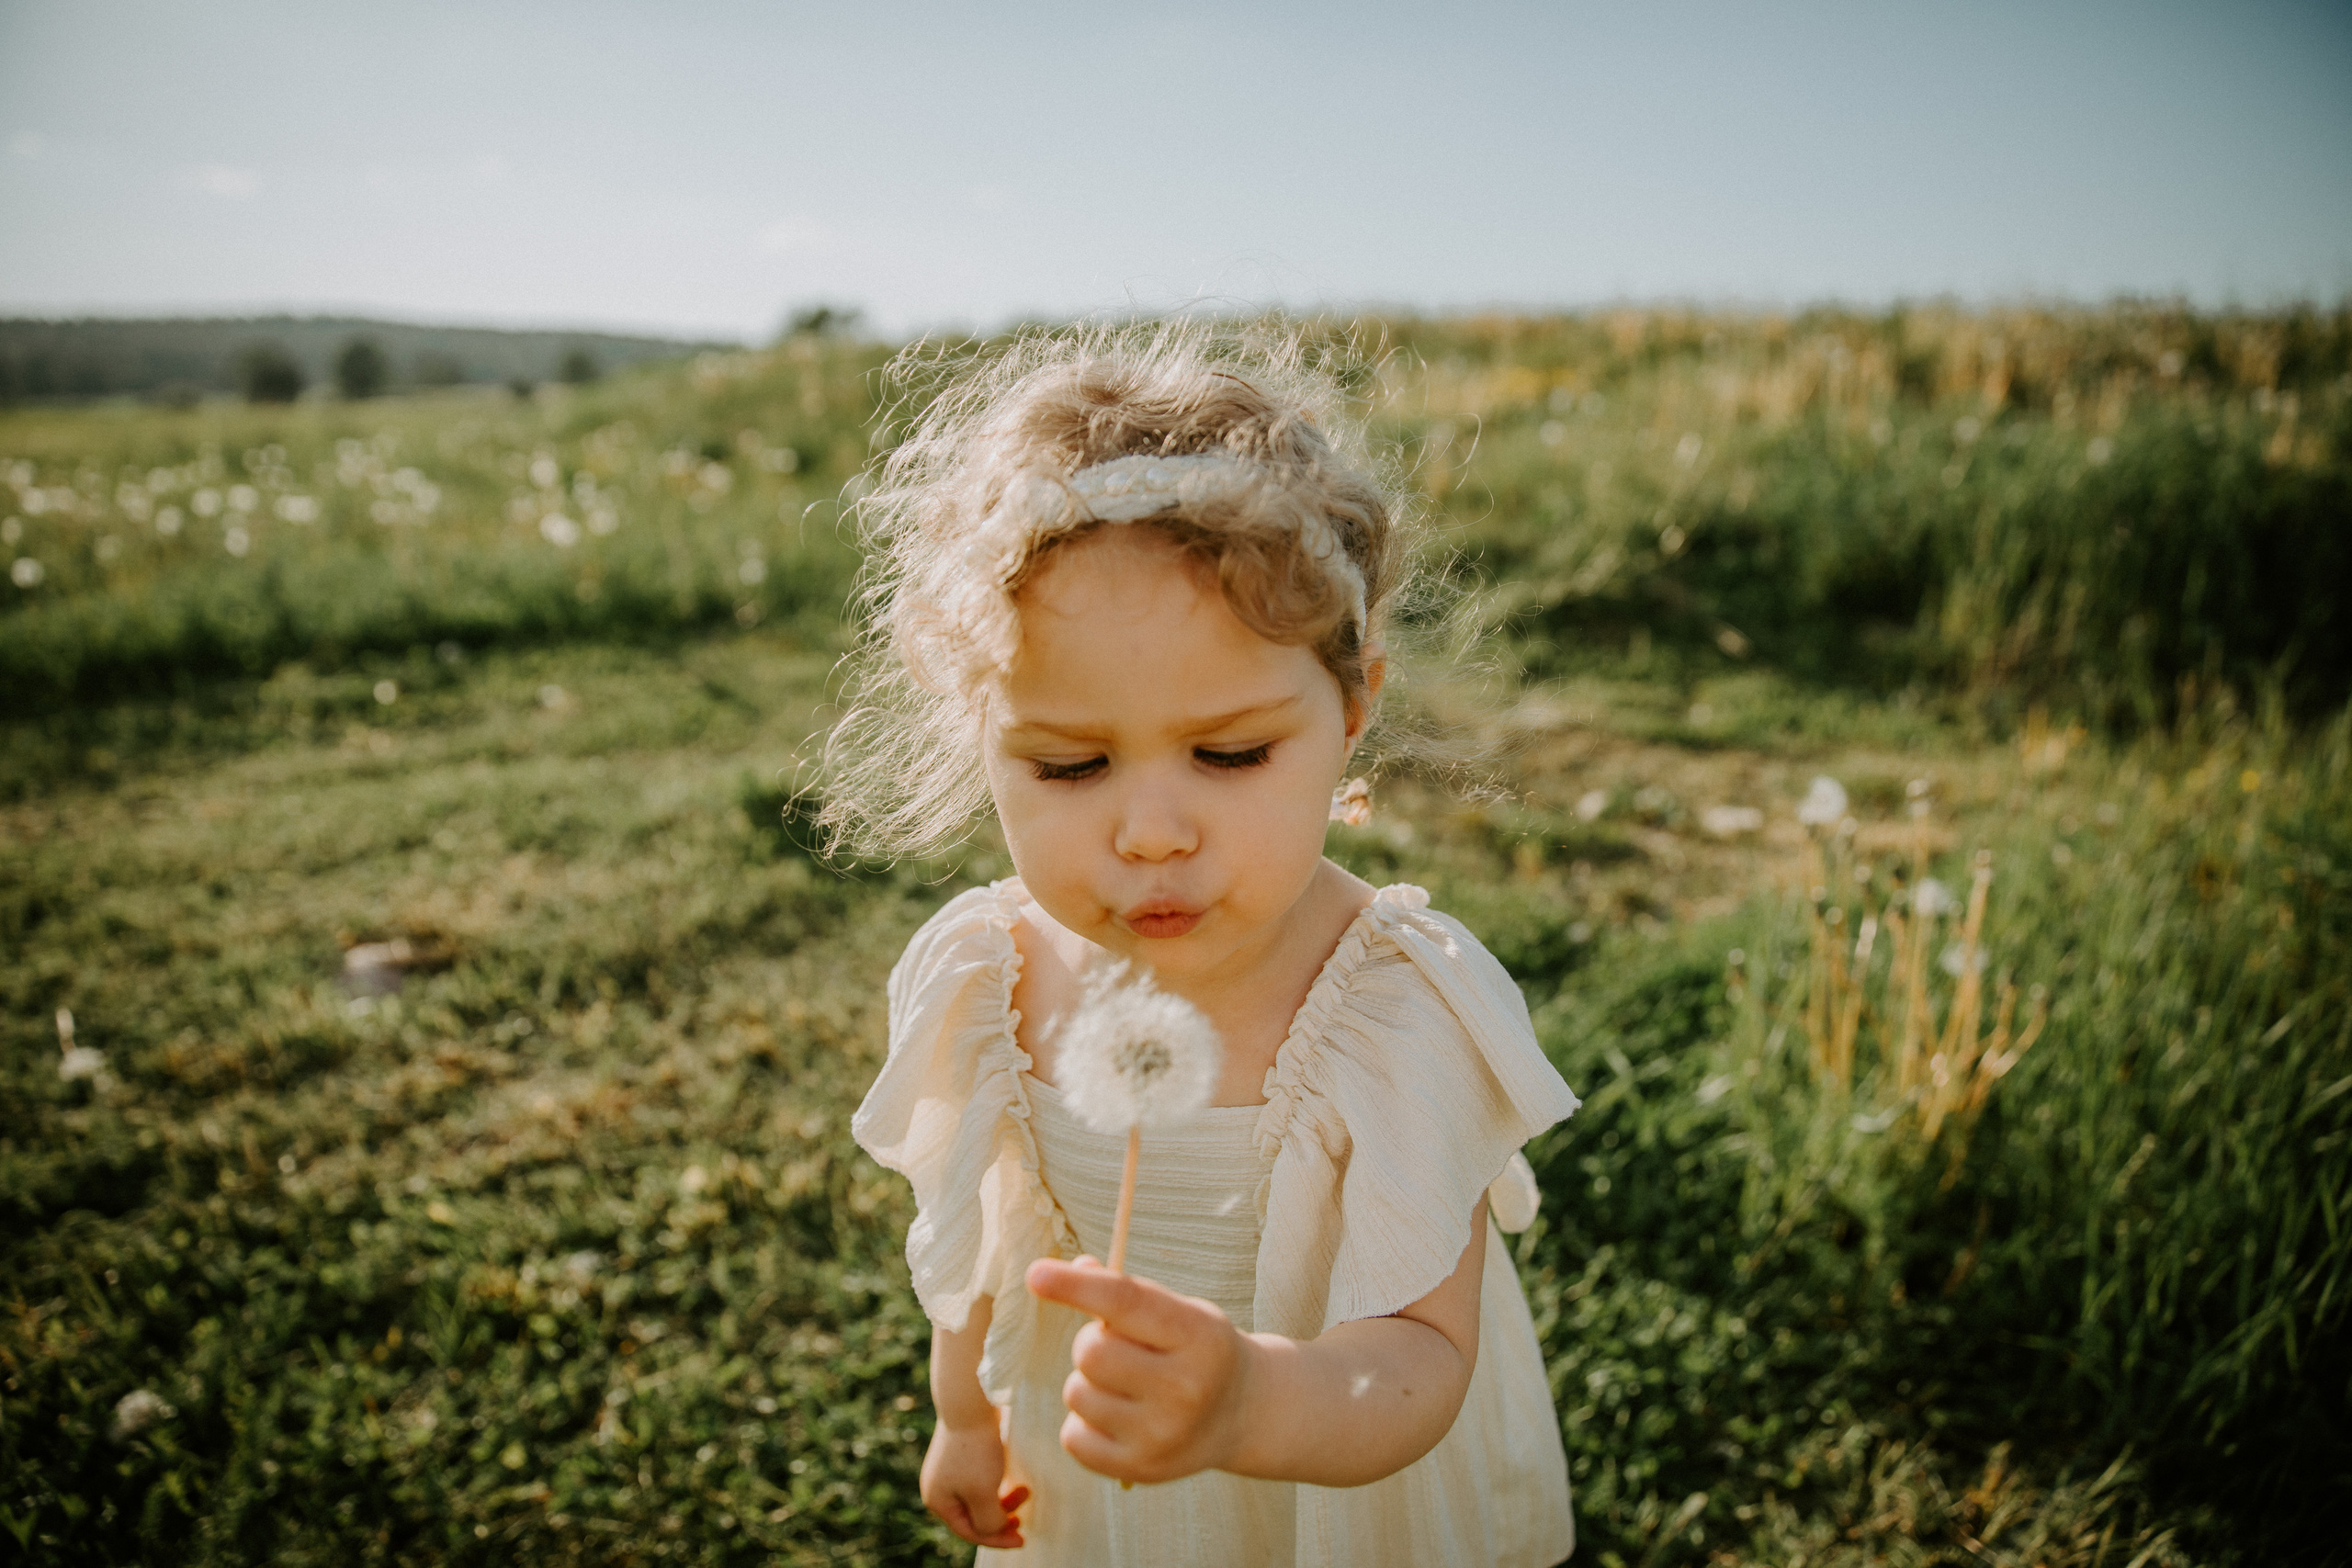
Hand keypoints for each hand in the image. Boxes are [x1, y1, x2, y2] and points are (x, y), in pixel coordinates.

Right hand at [920, 1418, 1028, 1549]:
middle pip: (974, 1515)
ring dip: (1003, 1498)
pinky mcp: (962, 1452)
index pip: (970, 1531)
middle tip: (1023, 1517)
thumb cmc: (976, 1450)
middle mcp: (939, 1486)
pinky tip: (1014, 1477)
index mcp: (938, 1500)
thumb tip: (993, 1531)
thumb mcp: (983, 1493)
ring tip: (1025, 1490)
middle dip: (1001, 1517)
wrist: (970, 1402)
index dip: (997, 1539)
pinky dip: (998, 1483)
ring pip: (980, 1496)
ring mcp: (949, 1469)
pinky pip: (982, 1478)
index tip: (1023, 1538)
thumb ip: (988, 1521)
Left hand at [1025, 1256, 1252, 1484]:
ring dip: (1087, 1382)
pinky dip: (1084, 1422)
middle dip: (1091, 1342)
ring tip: (1124, 1385)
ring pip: (1076, 1393)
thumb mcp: (1179, 1310)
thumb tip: (1064, 1272)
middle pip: (1091, 1352)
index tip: (1035, 1274)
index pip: (1126, 1303)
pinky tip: (1119, 1417)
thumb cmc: (1197, 1349)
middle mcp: (1184, 1388)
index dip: (1077, 1287)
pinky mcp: (1139, 1469)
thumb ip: (1125, 1292)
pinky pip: (1073, 1437)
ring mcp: (1162, 1435)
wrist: (1242, 1414)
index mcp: (1198, 1335)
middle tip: (1118, 1347)